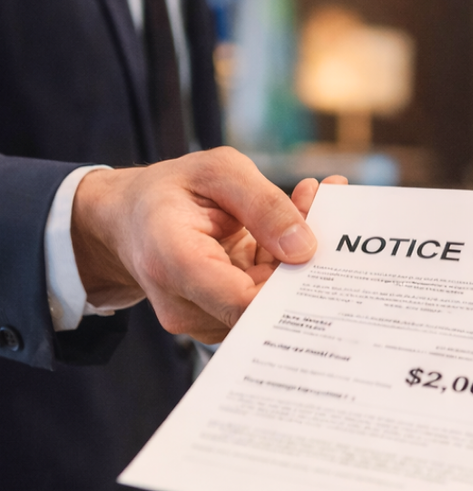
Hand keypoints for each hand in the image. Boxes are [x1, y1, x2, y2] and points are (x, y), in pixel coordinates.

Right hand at [71, 146, 345, 342]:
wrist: (130, 220)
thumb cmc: (170, 191)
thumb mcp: (217, 171)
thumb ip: (264, 203)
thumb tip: (305, 248)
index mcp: (172, 260)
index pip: (242, 300)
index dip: (290, 285)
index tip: (323, 249)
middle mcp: (184, 303)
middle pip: (263, 304)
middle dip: (303, 263)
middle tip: (325, 209)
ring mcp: (202, 319)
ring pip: (269, 304)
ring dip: (296, 262)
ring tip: (306, 205)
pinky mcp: (220, 319)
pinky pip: (264, 302)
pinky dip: (284, 269)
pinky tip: (291, 231)